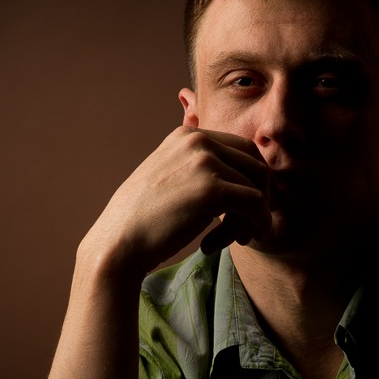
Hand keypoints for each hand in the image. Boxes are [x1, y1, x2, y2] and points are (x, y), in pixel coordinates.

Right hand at [84, 126, 270, 275]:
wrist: (118, 242)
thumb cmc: (143, 221)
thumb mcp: (169, 178)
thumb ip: (198, 169)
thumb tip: (241, 178)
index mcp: (188, 135)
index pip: (244, 150)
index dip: (253, 181)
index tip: (244, 209)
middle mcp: (198, 140)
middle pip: (257, 166)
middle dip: (260, 199)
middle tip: (246, 227)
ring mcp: (205, 162)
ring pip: (258, 190)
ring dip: (251, 220)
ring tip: (232, 239)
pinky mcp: (212, 190)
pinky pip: (256, 206)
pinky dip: (255, 226)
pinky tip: (232, 242)